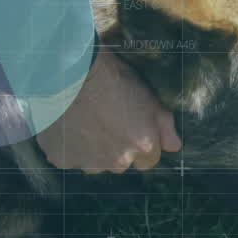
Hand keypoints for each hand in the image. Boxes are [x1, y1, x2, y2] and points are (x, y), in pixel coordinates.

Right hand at [36, 49, 181, 172]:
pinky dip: (69, 145)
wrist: (73, 73)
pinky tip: (68, 124)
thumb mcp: (149, 97)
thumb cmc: (114, 80)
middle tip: (106, 120)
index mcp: (142, 147)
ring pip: (94, 163)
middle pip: (120, 163)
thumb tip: (174, 147)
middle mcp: (118, 162)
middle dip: (116, 148)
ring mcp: (89, 163)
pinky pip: (68, 157)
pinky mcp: (62, 159)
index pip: (148, 161)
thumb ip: (165, 127)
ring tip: (85, 120)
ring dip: (92, 149)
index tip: (130, 128)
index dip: (140, 144)